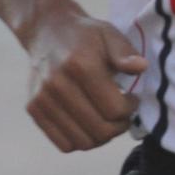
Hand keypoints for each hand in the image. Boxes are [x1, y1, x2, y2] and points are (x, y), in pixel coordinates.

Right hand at [21, 0, 147, 152]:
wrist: (46, 30)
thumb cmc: (84, 35)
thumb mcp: (109, 34)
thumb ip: (125, 52)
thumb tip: (141, 67)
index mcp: (80, 65)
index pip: (115, 109)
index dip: (130, 109)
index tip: (131, 99)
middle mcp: (58, 84)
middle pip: (100, 130)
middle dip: (119, 126)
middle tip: (121, 114)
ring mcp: (42, 98)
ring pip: (83, 142)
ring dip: (101, 137)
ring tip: (105, 119)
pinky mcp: (33, 109)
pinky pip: (64, 144)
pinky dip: (80, 140)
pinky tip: (86, 123)